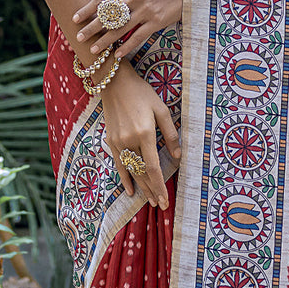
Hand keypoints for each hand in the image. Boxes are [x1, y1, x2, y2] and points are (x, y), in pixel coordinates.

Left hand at [73, 0, 183, 59]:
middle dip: (91, 28)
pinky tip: (117, 54)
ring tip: (93, 49)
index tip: (75, 18)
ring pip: (119, 28)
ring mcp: (145, 10)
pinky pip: (137, 37)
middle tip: (78, 37)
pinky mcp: (156, 22)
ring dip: (105, 40)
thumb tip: (109, 3)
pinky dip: (126, 46)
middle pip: (107, 15)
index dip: (87, 9)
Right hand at [100, 60, 180, 207]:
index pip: (153, 168)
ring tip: (149, 201)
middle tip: (160, 206)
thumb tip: (177, 156)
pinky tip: (130, 190)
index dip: (160, 186)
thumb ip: (171, 134)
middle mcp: (129, 141)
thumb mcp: (161, 109)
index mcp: (144, 134)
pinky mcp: (111, 140)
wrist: (114, 82)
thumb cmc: (141, 93)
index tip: (165, 200)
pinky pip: (119, 164)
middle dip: (152, 191)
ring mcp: (118, 142)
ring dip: (141, 188)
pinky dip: (125, 178)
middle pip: (142, 173)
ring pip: (131, 171)